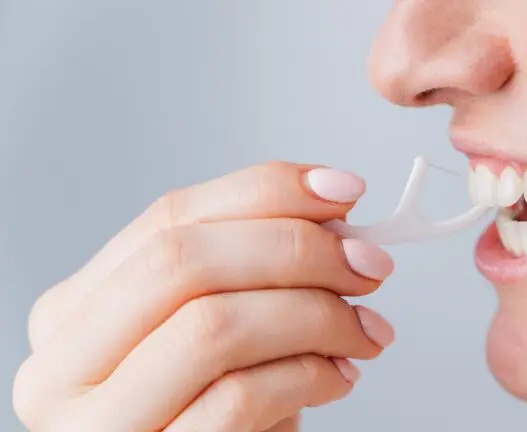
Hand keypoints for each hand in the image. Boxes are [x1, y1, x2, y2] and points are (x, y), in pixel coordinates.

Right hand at [13, 162, 394, 430]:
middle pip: (182, 260)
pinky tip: (338, 376)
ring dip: (315, 314)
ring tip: (364, 330)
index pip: (169, 218)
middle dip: (296, 248)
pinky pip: (239, 398)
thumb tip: (333, 213)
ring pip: (212, 325)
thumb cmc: (213, 415)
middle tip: (367, 265)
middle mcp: (65, 363)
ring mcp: (98, 423)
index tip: (343, 190)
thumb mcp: (220, 334)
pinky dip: (308, 375)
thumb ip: (252, 274)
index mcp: (77, 311)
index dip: (266, 191)